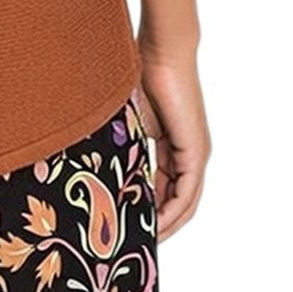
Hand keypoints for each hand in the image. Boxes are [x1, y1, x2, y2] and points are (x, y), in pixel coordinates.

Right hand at [136, 48, 210, 241]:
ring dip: (166, 223)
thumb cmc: (141, 71)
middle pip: (176, 200)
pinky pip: (187, 193)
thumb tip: (97, 157)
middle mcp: (189, 152)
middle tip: (133, 242)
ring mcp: (195, 152)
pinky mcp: (196, 150)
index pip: (163, 186)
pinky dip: (173, 212)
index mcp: (173, 144)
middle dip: (157, 223)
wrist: (161, 49)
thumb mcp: (127, 116)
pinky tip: (156, 226)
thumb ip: (122, 139)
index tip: (128, 224)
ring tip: (142, 242)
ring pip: (184, 202)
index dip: (148, 207)